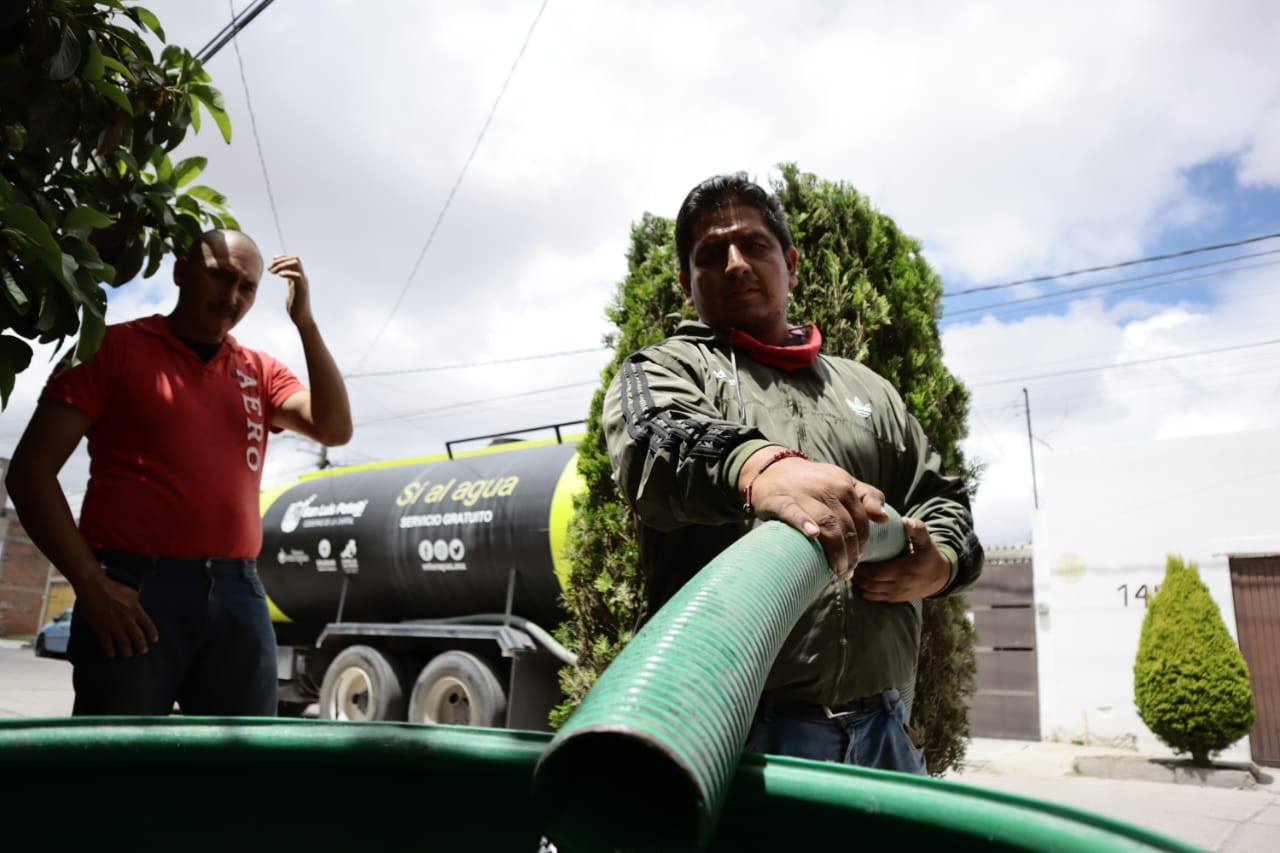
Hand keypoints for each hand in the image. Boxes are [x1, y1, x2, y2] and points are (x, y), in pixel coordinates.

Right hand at [78, 575, 159, 657]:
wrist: (94, 588)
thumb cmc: (112, 587)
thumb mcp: (130, 592)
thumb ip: (136, 599)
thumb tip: (140, 600)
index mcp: (136, 610)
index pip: (148, 625)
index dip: (152, 634)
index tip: (154, 640)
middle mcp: (127, 620)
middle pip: (138, 637)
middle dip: (142, 646)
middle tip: (144, 651)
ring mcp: (114, 626)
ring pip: (124, 643)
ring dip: (127, 651)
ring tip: (128, 654)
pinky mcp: (101, 629)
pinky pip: (107, 644)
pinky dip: (110, 651)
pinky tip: (111, 654)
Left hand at [268, 254, 312, 326]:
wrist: (302, 318)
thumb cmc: (295, 306)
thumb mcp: (291, 289)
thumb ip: (289, 281)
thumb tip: (282, 273)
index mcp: (300, 276)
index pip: (294, 258)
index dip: (283, 256)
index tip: (272, 260)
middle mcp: (303, 277)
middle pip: (295, 258)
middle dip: (281, 260)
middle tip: (270, 269)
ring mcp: (303, 282)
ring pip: (295, 263)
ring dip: (282, 265)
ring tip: (272, 272)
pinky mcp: (302, 289)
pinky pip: (296, 275)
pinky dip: (286, 273)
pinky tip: (278, 276)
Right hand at [741, 449, 887, 580]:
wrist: (772, 470)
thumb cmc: (812, 482)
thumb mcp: (842, 482)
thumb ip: (867, 497)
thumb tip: (885, 519)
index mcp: (844, 484)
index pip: (861, 520)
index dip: (862, 543)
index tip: (858, 560)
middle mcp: (827, 487)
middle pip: (846, 527)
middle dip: (850, 553)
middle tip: (847, 572)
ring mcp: (804, 494)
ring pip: (827, 523)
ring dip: (835, 550)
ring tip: (838, 570)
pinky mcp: (781, 500)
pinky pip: (795, 512)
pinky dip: (804, 523)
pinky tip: (812, 535)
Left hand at [852, 516, 950, 601]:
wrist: (940, 577)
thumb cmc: (929, 555)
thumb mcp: (926, 541)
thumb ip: (917, 530)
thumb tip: (905, 520)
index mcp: (904, 571)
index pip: (876, 573)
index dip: (862, 567)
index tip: (854, 554)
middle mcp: (898, 585)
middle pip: (869, 583)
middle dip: (856, 574)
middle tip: (849, 559)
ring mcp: (895, 594)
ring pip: (869, 592)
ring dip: (858, 582)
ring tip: (852, 568)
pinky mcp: (894, 599)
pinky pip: (874, 598)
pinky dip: (863, 590)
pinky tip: (859, 579)